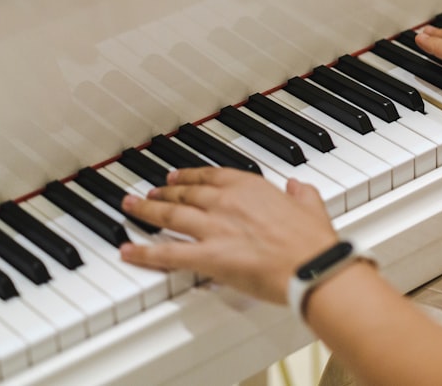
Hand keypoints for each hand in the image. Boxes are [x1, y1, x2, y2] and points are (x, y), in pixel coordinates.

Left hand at [120, 167, 338, 304]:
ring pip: (170, 215)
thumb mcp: (312, 206)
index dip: (190, 175)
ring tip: (132, 207)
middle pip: (185, 193)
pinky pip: (167, 253)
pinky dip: (143, 252)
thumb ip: (301, 193)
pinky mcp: (207, 256)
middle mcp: (227, 202)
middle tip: (149, 192)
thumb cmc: (312, 241)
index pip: (211, 175)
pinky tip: (128, 251)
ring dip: (147, 211)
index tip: (178, 176)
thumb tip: (298, 186)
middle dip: (163, 192)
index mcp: (250, 187)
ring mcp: (214, 228)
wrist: (310, 266)